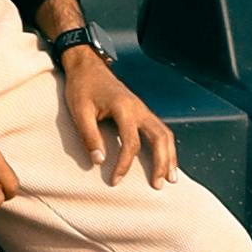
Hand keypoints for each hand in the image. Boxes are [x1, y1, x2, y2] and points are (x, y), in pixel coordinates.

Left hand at [46, 35, 173, 187]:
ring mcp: (143, 109)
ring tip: (171, 178)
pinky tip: (166, 160)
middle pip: (160, 138)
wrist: (87, 65)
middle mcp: (139, 108)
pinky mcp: (142, 111)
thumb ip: (89, 136)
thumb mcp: (80, 111)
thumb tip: (99, 161)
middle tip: (158, 186)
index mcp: (124, 107)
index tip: (114, 181)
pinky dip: (166, 147)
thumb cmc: (82, 87)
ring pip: (165, 134)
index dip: (124, 164)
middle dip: (161, 163)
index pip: (131, 143)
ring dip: (170, 156)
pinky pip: (161, 130)